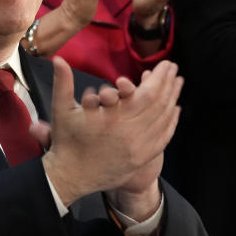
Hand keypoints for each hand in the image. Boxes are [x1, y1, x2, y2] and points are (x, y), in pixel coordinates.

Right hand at [41, 57, 181, 210]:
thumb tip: (57, 58)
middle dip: (169, 84)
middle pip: (160, 105)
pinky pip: (163, 138)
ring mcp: (139, 148)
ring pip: (164, 120)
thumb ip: (63, 83)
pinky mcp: (141, 158)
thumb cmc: (66, 141)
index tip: (165, 64)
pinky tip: (175, 109)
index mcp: (114, 118)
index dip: (159, 77)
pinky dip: (171, 122)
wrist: (71, 176)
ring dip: (173, 99)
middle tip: (174, 69)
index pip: (148, 94)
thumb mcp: (62, 110)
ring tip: (178, 83)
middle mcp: (131, 133)